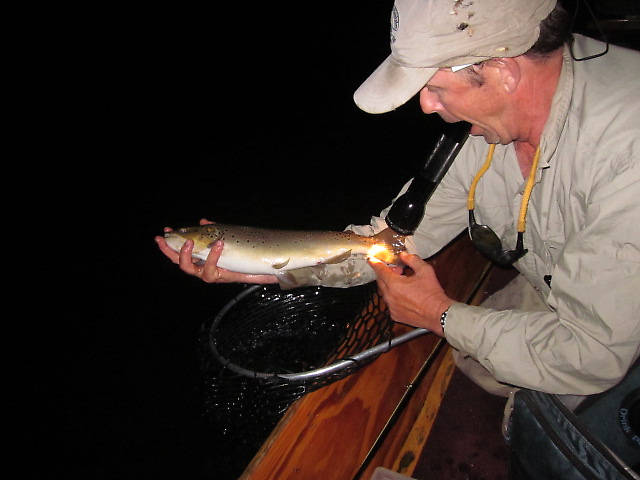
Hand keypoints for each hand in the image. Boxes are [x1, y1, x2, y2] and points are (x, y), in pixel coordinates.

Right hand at [154, 218, 277, 283]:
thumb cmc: (243, 254)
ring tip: (189, 242)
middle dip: (169, 250)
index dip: (170, 244)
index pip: (180, 253)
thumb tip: (202, 221)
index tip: (165, 231)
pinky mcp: (220, 277)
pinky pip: (210, 270)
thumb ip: (214, 231)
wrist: (261, 265)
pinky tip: (217, 244)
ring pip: (191, 269)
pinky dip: (212, 256)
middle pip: (179, 262)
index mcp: (201, 259)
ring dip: (187, 255)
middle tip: (164, 238)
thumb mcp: (226, 239)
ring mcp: (210, 274)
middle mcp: (202, 268)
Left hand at [368, 252, 452, 334]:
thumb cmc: (432, 295)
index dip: (375, 263)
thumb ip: (412, 260)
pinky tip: (405, 295)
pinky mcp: (395, 316)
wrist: (439, 314)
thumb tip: (404, 256)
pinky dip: (394, 297)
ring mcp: (392, 307)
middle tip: (398, 270)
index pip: (380, 271)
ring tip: (404, 283)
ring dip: (390, 286)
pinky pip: (390, 303)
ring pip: (385, 293)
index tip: (371, 260)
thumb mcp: (425, 271)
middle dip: (386, 274)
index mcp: (395, 285)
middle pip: (380, 281)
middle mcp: (390, 297)